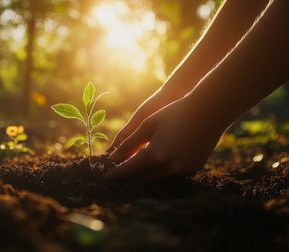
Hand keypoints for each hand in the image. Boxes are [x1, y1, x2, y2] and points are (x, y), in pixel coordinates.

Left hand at [104, 97, 227, 179]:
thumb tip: (112, 158)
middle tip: (120, 168)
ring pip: (157, 178)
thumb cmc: (174, 113)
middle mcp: (169, 167)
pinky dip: (161, 171)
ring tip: (137, 165)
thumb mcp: (147, 125)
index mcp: (155, 155)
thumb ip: (128, 143)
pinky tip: (157, 162)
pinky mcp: (193, 169)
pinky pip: (172, 175)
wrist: (209, 111)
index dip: (115, 174)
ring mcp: (183, 170)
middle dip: (130, 173)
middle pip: (142, 176)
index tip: (104, 177)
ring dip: (145, 173)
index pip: (128, 170)